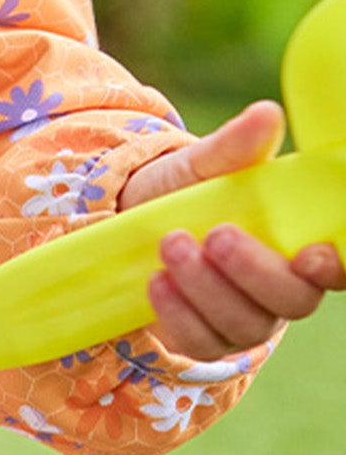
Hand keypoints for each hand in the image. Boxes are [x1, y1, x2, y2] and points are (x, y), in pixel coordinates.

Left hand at [117, 101, 345, 360]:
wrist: (128, 219)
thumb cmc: (184, 191)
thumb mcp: (204, 165)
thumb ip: (236, 147)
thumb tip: (266, 113)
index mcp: (295, 243)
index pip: (334, 266)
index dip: (333, 267)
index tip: (312, 255)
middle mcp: (280, 287)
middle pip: (292, 300)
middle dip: (254, 271)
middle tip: (215, 235)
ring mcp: (244, 319)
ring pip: (244, 324)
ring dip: (206, 287)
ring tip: (170, 245)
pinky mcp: (205, 338)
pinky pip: (201, 341)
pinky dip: (178, 313)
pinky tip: (155, 282)